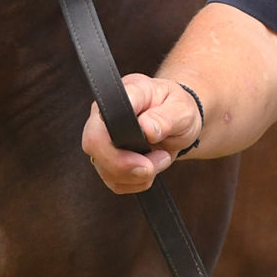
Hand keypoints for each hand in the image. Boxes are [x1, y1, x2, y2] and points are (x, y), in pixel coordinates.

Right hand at [80, 74, 201, 193]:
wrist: (178, 122)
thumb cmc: (176, 108)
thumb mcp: (181, 109)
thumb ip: (166, 117)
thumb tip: (146, 128)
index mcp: (125, 94)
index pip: (108, 108)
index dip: (115, 127)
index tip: (144, 138)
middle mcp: (105, 115)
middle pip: (95, 143)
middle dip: (125, 163)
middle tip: (154, 163)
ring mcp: (102, 140)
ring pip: (104, 168)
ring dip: (137, 174)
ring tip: (160, 158)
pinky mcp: (106, 161)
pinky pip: (115, 182)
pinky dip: (136, 183)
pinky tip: (150, 169)